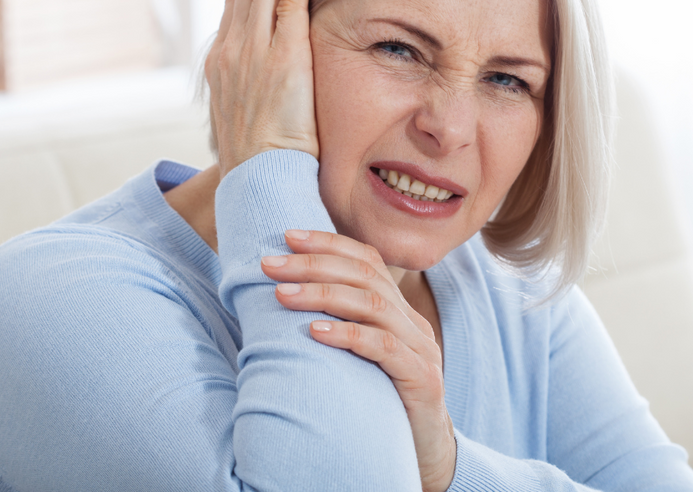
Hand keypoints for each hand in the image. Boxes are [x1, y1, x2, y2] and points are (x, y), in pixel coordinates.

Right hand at [205, 0, 316, 175]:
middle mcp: (232, 50)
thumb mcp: (248, 113)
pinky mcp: (281, 61)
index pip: (239, 0)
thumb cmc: (258, 157)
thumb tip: (268, 78)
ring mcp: (253, 53)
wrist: (255, 182)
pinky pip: (285, 6)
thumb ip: (256, 85)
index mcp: (225, 60)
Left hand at [262, 230, 456, 491]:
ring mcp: (421, 350)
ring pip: (373, 305)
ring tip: (282, 294)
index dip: (328, 243)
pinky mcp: (421, 379)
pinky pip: (384, 348)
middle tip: (270, 264)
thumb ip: (336, 328)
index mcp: (398, 312)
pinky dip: (348, 334)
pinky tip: (315, 332)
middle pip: (366, 275)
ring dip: (322, 295)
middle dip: (314, 264)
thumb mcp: (357, 359)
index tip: (286, 236)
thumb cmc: (378, 404)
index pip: (367, 261)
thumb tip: (281, 298)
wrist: (422, 456)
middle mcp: (413, 324)